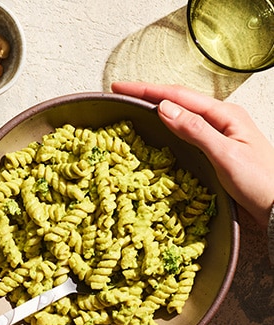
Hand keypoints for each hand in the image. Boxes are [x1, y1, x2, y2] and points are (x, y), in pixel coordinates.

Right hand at [112, 81, 273, 227]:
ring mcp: (218, 133)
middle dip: (149, 94)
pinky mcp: (214, 148)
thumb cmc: (258, 182)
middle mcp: (221, 119)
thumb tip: (163, 108)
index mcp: (224, 114)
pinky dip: (167, 125)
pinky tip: (158, 128)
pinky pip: (185, 130)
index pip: (178, 95)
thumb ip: (195, 130)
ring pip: (181, 113)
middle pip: (179, 100)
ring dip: (157, 107)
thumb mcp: (225, 154)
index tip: (121, 87)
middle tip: (122, 93)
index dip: (147, 90)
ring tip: (134, 105)